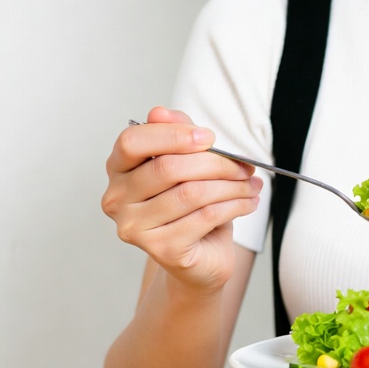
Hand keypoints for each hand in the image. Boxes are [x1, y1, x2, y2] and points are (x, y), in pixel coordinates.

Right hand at [101, 106, 261, 291]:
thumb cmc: (191, 205)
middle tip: (245, 165)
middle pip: (168, 168)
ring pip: (191, 193)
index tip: (209, 137)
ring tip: (252, 184)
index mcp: (118, 170)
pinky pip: (204, 217)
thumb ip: (176, 134)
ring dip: (231, 186)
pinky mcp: (161, 249)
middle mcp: (117, 200)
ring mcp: (135, 228)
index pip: (132, 142)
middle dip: (216, 163)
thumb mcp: (187, 163)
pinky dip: (234, 206)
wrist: (200, 255)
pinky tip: (248, 202)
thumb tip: (161, 112)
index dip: (173, 135)